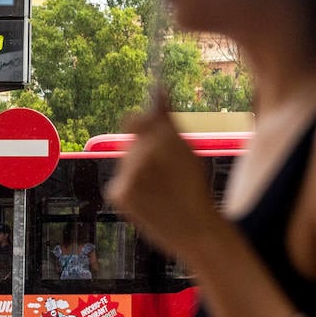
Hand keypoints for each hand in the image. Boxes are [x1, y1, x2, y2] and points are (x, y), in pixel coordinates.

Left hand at [107, 90, 223, 260]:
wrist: (196, 231)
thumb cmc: (194, 189)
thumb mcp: (187, 150)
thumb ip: (167, 118)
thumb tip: (158, 85)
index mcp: (164, 135)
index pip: (134, 120)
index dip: (140, 125)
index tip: (147, 131)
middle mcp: (145, 149)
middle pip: (131, 144)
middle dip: (144, 151)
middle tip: (166, 175)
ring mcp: (130, 172)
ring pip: (126, 162)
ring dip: (137, 171)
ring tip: (160, 190)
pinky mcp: (119, 192)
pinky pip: (119, 182)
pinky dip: (131, 190)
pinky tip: (150, 201)